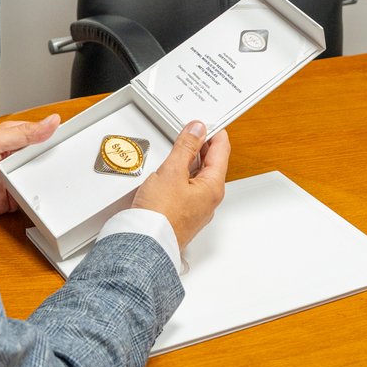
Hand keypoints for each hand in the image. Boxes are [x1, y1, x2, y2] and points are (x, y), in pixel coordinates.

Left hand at [0, 114, 60, 220]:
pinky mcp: (13, 198)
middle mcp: (14, 158)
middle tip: (70, 162)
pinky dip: (39, 199)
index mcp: (11, 138)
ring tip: (59, 181)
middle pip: (43, 157)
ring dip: (47, 180)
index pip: (39, 133)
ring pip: (41, 177)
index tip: (73, 137)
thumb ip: (22, 133)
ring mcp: (14, 178)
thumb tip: (50, 121)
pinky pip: (33, 198)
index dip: (55, 135)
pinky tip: (45, 198)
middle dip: (54, 160)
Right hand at [133, 121, 229, 247]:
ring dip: (190, 160)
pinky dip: (181, 175)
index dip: (214, 133)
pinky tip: (170, 171)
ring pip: (198, 176)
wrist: (144, 245)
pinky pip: (187, 188)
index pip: (222, 151)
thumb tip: (197, 130)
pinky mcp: (182, 214)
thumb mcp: (172, 172)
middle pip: (211, 164)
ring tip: (180, 146)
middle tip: (191, 130)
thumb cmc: (160, 216)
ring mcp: (196, 208)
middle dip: (202, 145)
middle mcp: (208, 199)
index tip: (204, 122)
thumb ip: (186, 147)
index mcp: (213, 187)